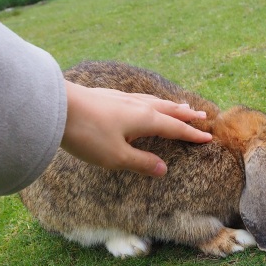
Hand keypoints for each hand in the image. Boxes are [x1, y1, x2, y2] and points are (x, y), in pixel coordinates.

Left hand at [60, 81, 212, 176]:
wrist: (58, 106)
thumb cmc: (88, 135)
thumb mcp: (116, 157)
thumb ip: (141, 162)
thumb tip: (163, 169)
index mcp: (146, 119)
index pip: (175, 127)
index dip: (192, 134)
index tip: (208, 136)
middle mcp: (139, 105)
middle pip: (169, 110)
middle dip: (186, 114)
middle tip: (202, 115)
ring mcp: (123, 98)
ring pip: (154, 101)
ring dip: (171, 105)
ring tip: (180, 105)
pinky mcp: (108, 96)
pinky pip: (140, 98)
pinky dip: (153, 102)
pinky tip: (145, 102)